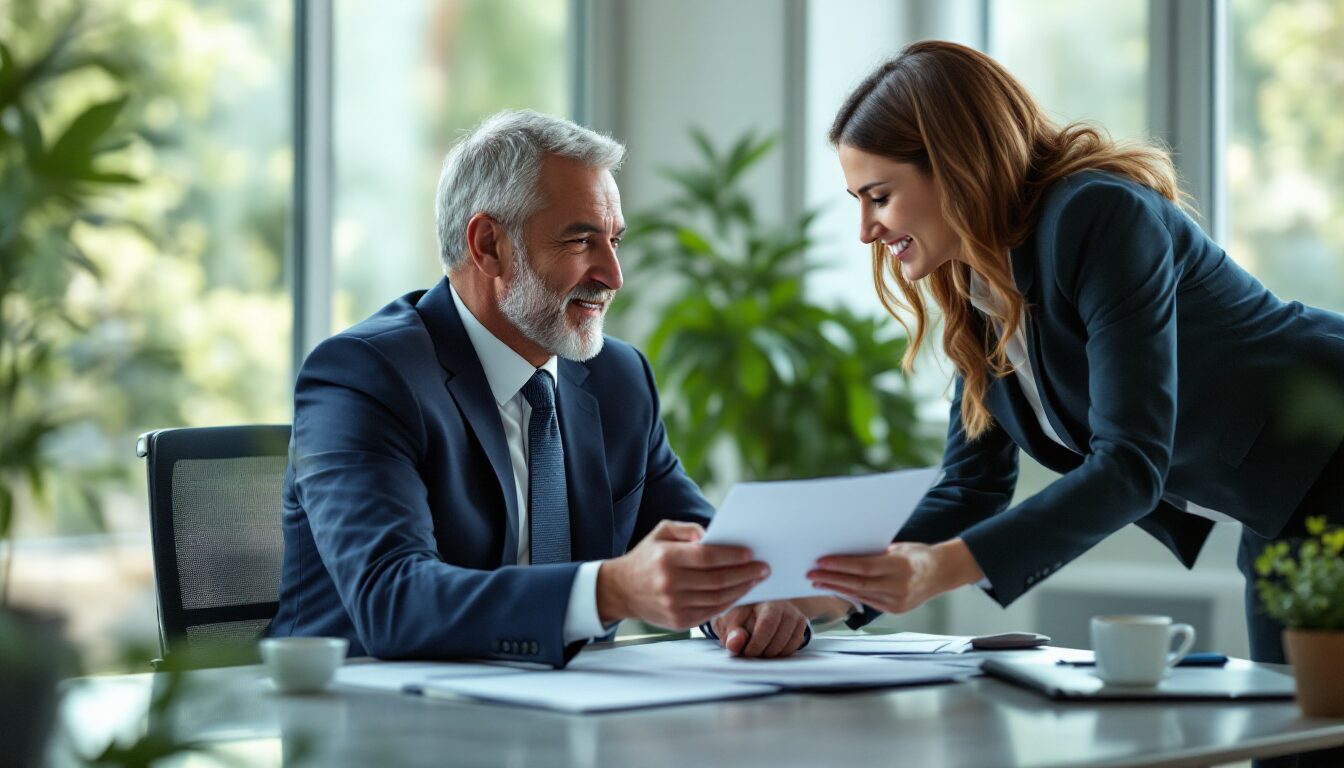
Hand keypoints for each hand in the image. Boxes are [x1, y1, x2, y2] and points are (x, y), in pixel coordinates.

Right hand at [597, 520, 768, 628]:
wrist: (621, 590)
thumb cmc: (647, 556)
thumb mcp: (661, 532)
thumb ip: (687, 529)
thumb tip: (712, 536)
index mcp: (666, 559)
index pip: (706, 558)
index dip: (731, 556)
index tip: (751, 553)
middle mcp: (669, 585)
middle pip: (717, 581)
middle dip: (745, 574)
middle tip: (763, 568)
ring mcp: (674, 606)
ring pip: (718, 599)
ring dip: (742, 590)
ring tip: (756, 580)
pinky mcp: (679, 622)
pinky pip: (711, 612)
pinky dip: (729, 602)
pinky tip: (740, 592)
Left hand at [710, 601, 808, 657]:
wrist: (753, 609)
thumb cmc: (740, 617)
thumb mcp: (730, 624)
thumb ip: (731, 634)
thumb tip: (735, 644)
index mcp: (760, 598)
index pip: (767, 623)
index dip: (758, 643)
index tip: (747, 653)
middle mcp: (781, 603)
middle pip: (780, 635)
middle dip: (764, 650)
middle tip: (752, 652)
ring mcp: (793, 612)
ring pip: (789, 641)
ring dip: (773, 652)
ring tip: (760, 649)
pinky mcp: (800, 622)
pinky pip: (796, 643)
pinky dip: (783, 651)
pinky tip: (770, 648)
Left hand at [807, 538, 982, 614]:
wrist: (943, 573)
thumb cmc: (918, 555)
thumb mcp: (898, 548)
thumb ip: (874, 554)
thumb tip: (844, 553)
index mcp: (902, 566)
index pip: (864, 567)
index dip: (841, 565)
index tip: (821, 561)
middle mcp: (900, 587)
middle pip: (859, 584)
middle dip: (832, 579)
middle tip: (812, 574)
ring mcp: (899, 602)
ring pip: (861, 595)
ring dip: (836, 588)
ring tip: (818, 582)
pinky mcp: (896, 610)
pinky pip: (868, 601)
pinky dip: (850, 594)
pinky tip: (836, 589)